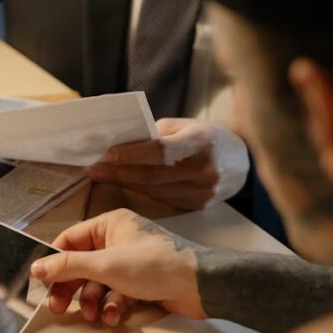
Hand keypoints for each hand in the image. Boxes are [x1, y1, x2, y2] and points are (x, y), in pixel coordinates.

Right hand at [30, 207, 205, 326]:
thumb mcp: (105, 265)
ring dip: (93, 301)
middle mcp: (118, 240)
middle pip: (81, 265)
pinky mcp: (140, 282)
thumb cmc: (154, 265)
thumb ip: (68, 266)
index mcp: (109, 225)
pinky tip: (116, 317)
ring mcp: (129, 262)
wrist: (200, 285)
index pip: (70, 241)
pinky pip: (116, 293)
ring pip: (98, 282)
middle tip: (59, 308)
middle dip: (72, 288)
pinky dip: (113, 305)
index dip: (54, 262)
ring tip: (95, 315)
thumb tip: (36, 267)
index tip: (41, 283)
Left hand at [88, 118, 248, 209]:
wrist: (238, 161)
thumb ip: (156, 136)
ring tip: (102, 175)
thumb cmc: (204, 137)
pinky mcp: (198, 206)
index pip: (162, 152)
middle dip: (120, 172)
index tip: (109, 154)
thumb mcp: (184, 126)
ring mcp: (202, 192)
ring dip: (125, 183)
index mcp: (201, 142)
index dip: (133, 154)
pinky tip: (125, 184)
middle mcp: (204, 170)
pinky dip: (140, 192)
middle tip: (94, 168)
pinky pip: (162, 199)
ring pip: (154, 190)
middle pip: (153, 175)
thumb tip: (120, 145)